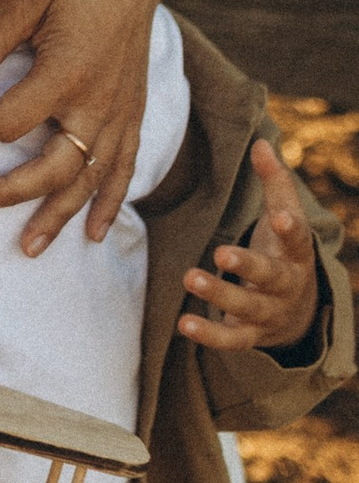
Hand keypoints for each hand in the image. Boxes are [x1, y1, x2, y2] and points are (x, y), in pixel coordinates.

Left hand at [0, 0, 162, 248]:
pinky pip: (125, 168)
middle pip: (50, 167)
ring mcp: (121, 111)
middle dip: (8, 192)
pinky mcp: (134, 109)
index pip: (5, 121)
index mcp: (66, 74)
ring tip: (30, 246)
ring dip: (60, 215)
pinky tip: (97, 231)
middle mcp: (97, 103)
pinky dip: (111, 201)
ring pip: (90, 180)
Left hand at [179, 139, 323, 358]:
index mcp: (297, 254)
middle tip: (221, 253)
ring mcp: (269, 313)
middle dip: (248, 266)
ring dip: (219, 295)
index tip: (281, 215)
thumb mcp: (286, 217)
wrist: (297, 311)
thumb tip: (262, 142)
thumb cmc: (284, 251)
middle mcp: (287, 286)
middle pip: (271, 277)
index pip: (298, 239)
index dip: (291, 228)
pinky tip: (184, 324)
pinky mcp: (251, 335)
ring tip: (189, 277)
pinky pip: (232, 340)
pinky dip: (209, 335)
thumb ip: (274, 183)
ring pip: (248, 308)